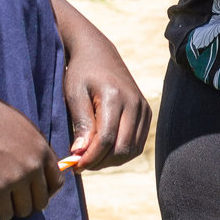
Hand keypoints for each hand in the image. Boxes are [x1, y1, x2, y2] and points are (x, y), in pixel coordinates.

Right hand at [0, 83, 62, 219]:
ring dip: (9, 207)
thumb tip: (35, 178)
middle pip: (41, 201)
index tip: (29, 191)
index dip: (43, 191)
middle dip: (25, 202)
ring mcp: (17, 178)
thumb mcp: (23, 131)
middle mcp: (34, 166)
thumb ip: (33, 153)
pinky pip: (3, 214)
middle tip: (8, 196)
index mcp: (43, 150)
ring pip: (23, 211)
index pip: (57, 183)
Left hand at [61, 33, 150, 171]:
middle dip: (100, 162)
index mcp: (115, 96)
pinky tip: (105, 150)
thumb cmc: (81, 73)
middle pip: (122, 148)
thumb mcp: (74, 94)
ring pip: (132, 150)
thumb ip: (80, 124)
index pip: (105, 139)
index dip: (89, 158)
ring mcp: (143, 108)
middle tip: (81, 164)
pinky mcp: (146, 112)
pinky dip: (122, 153)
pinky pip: (138, 144)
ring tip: (92, 157)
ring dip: (111, 161)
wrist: (98, 53)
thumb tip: (80, 154)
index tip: (73, 166)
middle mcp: (134, 103)